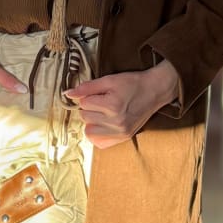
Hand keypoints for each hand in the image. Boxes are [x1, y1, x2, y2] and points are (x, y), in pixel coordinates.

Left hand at [64, 60, 179, 148]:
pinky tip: (104, 124)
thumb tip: (68, 94)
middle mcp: (116, 122)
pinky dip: (98, 134)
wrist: (155, 91)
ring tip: (103, 112)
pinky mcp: (124, 138)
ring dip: (92, 121)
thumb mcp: (109, 80)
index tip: (100, 93)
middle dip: (90, 108)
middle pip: (85, 117)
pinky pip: (99, 143)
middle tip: (103, 101)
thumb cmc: (133, 83)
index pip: (84, 103)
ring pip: (89, 131)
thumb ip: (87, 87)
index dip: (89, 95)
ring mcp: (120, 132)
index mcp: (112, 106)